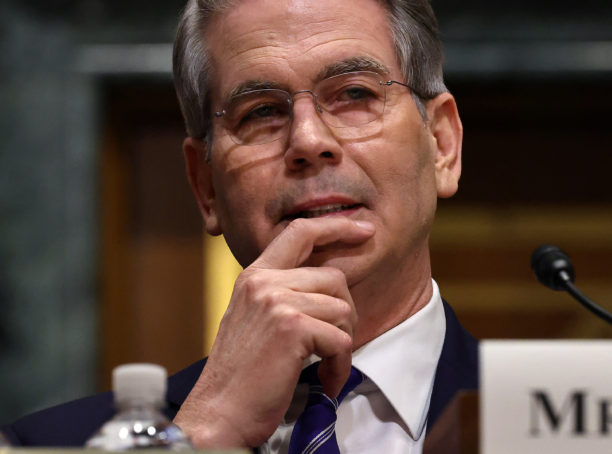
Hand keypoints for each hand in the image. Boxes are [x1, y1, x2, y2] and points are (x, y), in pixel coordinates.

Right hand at [173, 217, 374, 448]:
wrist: (218, 413)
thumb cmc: (241, 375)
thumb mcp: (255, 319)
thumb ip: (284, 294)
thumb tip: (330, 284)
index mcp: (254, 276)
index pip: (300, 232)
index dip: (337, 226)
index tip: (364, 229)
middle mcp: (264, 282)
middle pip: (334, 277)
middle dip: (344, 314)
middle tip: (332, 345)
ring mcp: (278, 302)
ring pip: (343, 309)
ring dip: (341, 343)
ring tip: (323, 366)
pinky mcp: (293, 328)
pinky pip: (342, 340)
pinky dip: (339, 366)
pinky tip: (325, 381)